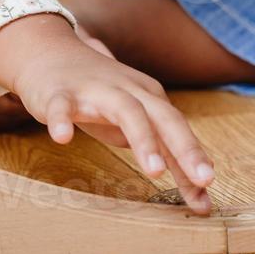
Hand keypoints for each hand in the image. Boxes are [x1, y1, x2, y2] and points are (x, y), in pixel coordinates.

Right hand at [0, 12, 216, 213]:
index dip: (194, 163)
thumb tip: (196, 190)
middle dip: (186, 148)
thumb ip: (161, 150)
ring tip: (156, 172)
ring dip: (144, 140)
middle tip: (204, 180)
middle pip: (164, 117)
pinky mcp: (60, 93)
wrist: (48, 51)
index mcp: (149, 98)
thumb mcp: (132, 123)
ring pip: (127, 111)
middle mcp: (129, 91)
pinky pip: (62, 107)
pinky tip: (62, 138)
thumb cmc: (97, 95)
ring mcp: (96, 90)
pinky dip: (63, 120)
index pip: (178, 131)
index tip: (206, 202)